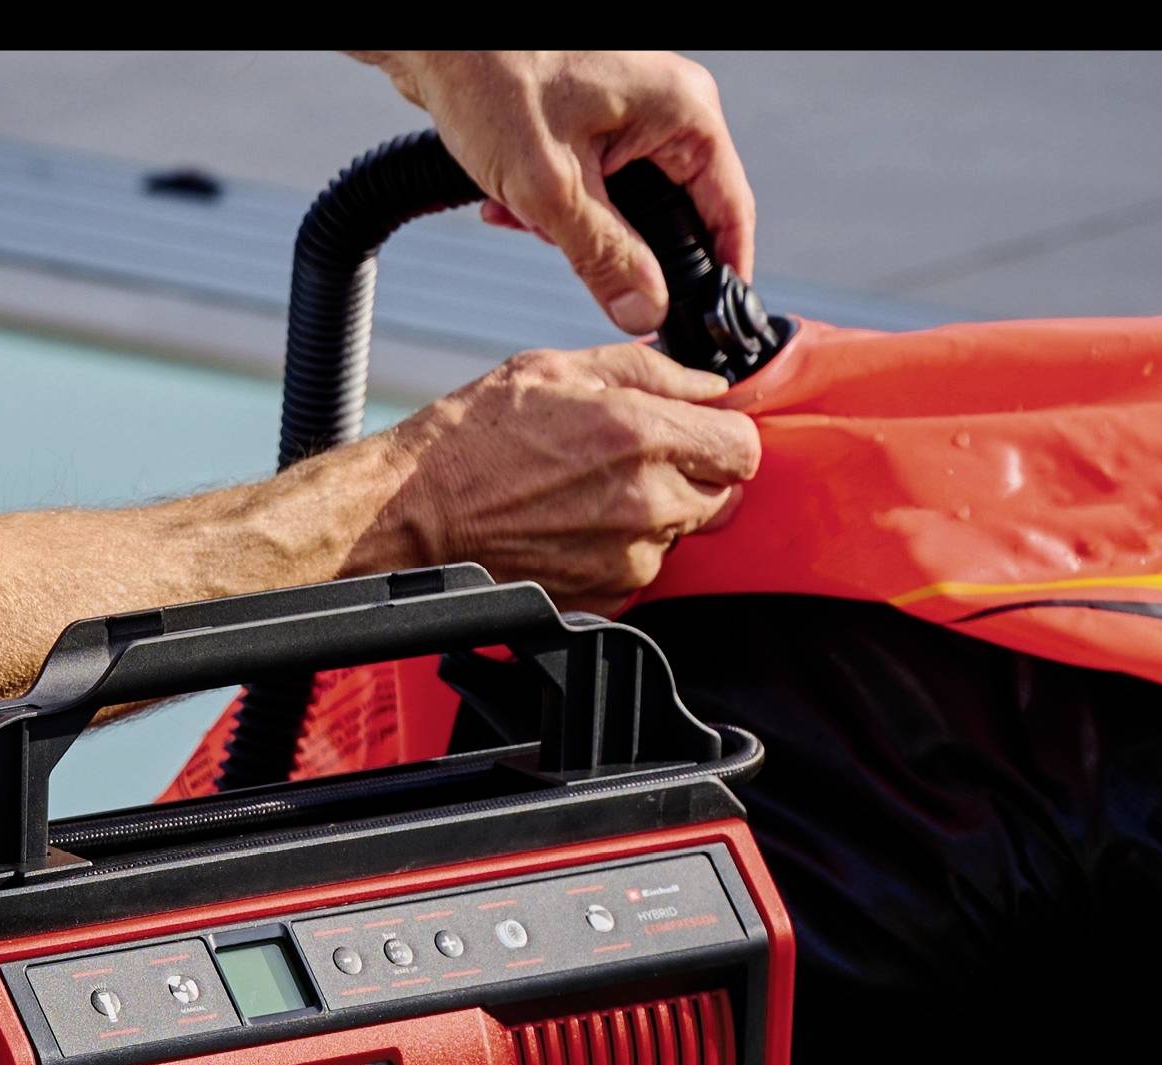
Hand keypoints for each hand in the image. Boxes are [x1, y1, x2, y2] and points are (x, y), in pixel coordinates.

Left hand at [353, 51, 754, 334]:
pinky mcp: (592, 125)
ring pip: (627, 210)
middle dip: (620, 251)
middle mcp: (664, 110)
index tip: (705, 323)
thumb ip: (604, 259)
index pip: (729, 211)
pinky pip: (593, 191)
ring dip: (574, 231)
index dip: (720, 275)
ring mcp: (629, 115)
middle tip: (576, 259)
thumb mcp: (551, 189)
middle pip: (675, 218)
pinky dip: (552, 209)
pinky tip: (508, 205)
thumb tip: (645, 313)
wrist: (432, 42)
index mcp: (681, 113)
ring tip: (524, 215)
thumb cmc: (490, 79)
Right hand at [363, 343, 759, 614]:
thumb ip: (649, 371)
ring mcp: (628, 559)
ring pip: (683, 536)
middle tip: (643, 460)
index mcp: (640, 437)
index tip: (705, 433)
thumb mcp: (558, 369)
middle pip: (725, 498)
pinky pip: (643, 571)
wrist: (417, 514)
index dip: (727, 436)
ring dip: (657, 515)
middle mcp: (645, 503)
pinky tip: (577, 526)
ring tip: (593, 493)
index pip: (744, 448)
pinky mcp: (607, 597)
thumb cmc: (473, 440)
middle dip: (697, 476)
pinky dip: (623, 551)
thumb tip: (706, 385)